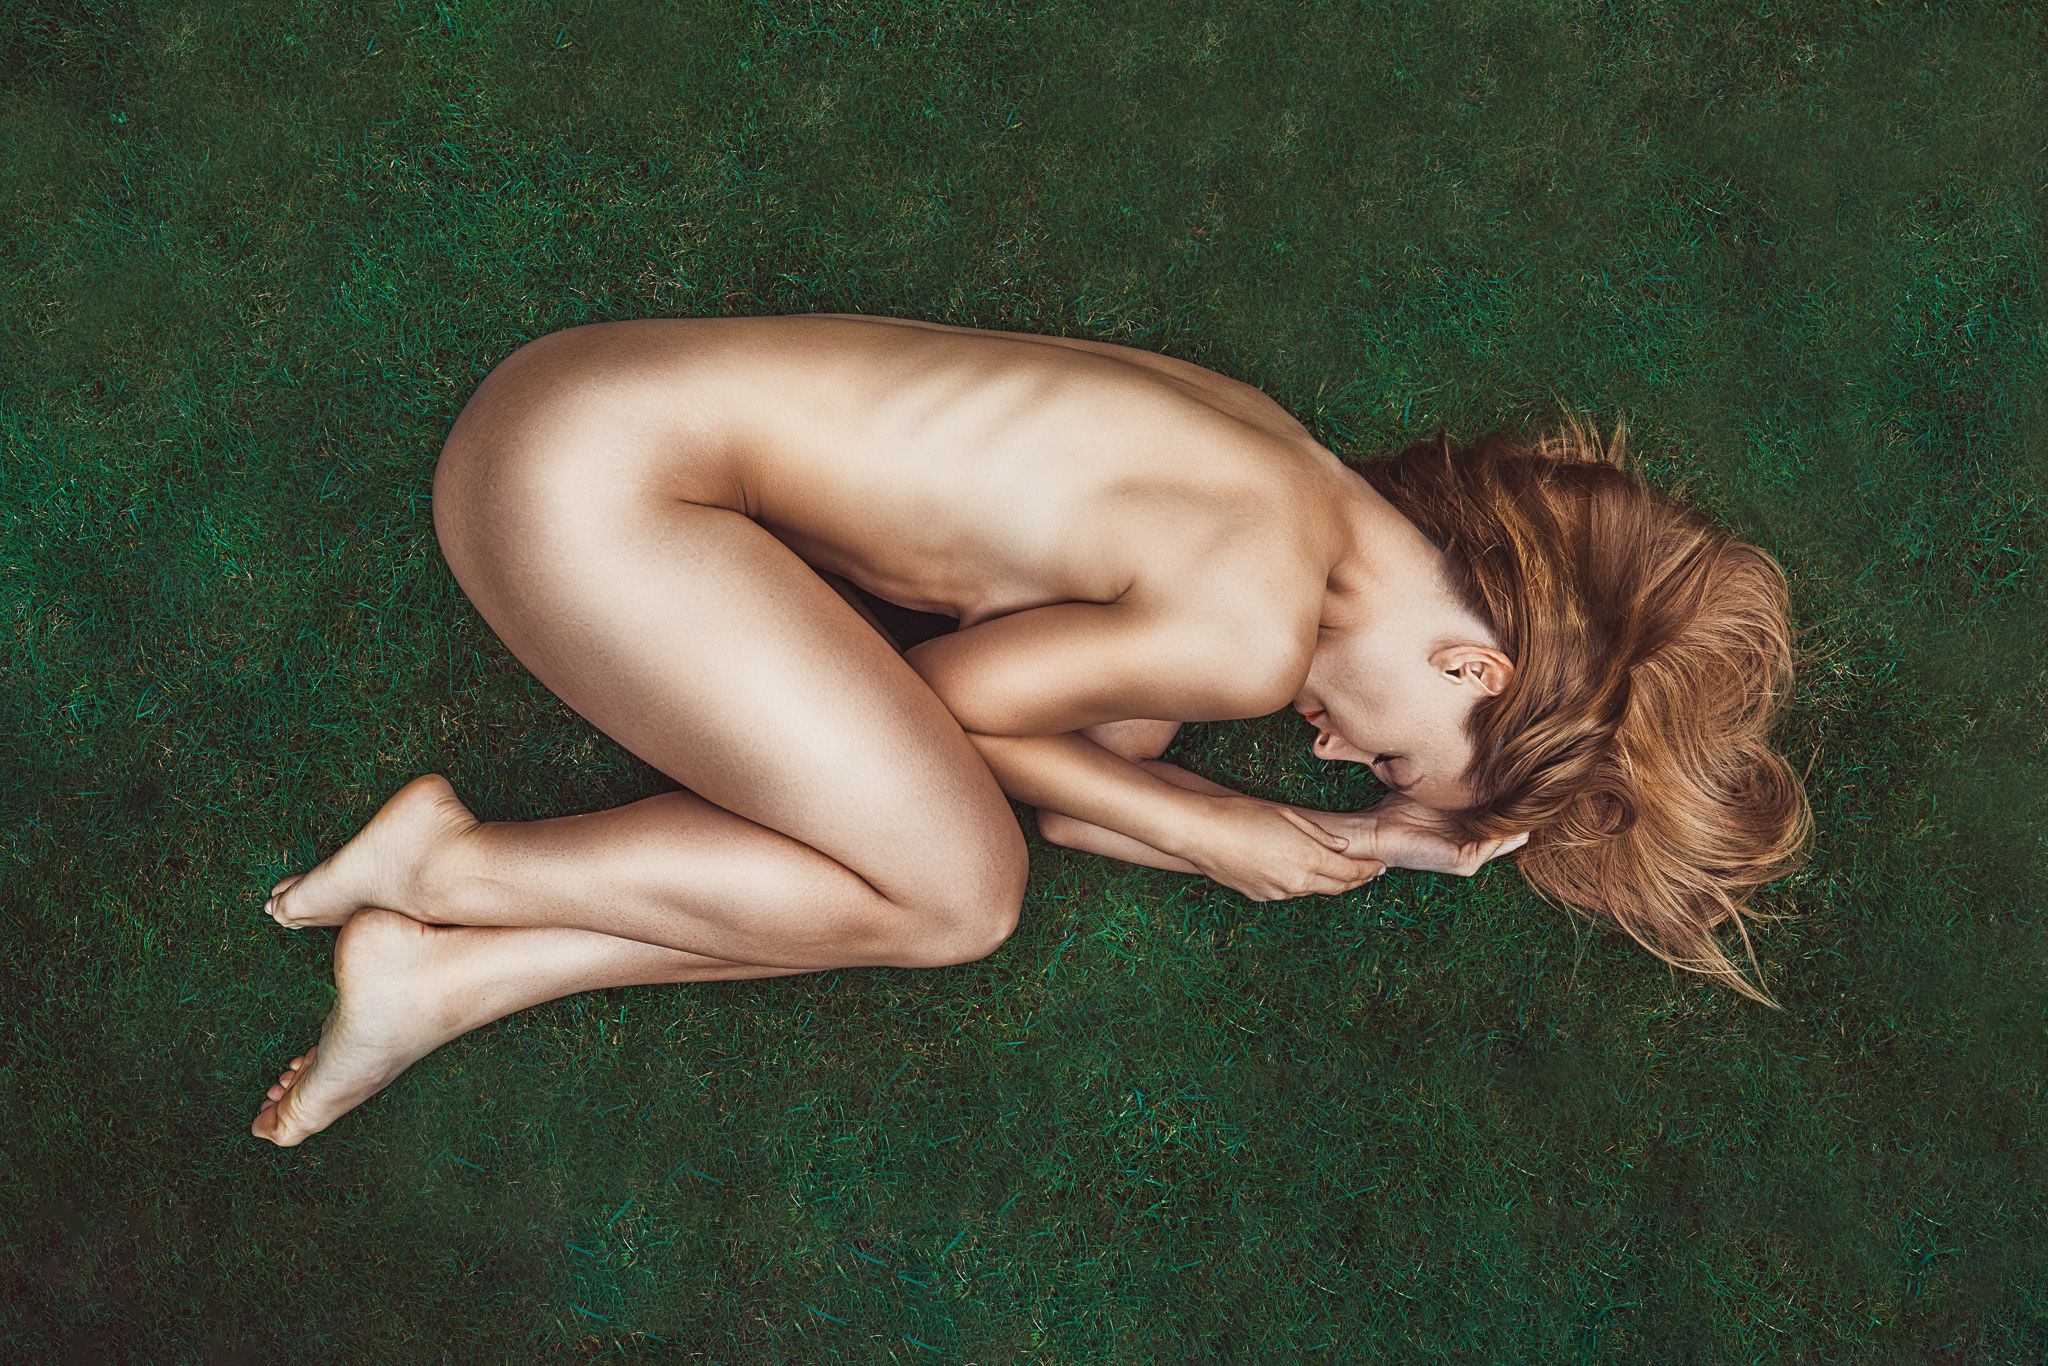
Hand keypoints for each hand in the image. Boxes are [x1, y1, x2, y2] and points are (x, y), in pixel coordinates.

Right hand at [1183, 795, 1387, 902]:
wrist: (1201, 834)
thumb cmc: (1243, 815)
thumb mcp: (1287, 816)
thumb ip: (1318, 835)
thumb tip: (1340, 848)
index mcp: (1308, 860)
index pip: (1351, 872)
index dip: (1369, 870)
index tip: (1380, 867)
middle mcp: (1296, 882)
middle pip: (1337, 887)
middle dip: (1355, 880)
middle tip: (1367, 873)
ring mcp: (1278, 893)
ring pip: (1312, 891)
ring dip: (1328, 882)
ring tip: (1336, 870)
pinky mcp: (1260, 896)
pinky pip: (1290, 892)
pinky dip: (1301, 883)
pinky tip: (1299, 871)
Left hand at [1299, 792, 1530, 876]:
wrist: (1376, 829)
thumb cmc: (1400, 804)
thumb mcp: (1436, 785)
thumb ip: (1459, 772)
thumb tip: (1480, 741)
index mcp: (1472, 824)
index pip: (1504, 811)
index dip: (1518, 793)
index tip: (1535, 770)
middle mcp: (1476, 840)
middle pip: (1511, 825)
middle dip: (1525, 805)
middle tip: (1545, 783)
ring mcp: (1473, 853)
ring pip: (1507, 836)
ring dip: (1518, 817)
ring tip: (1536, 794)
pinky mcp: (1465, 861)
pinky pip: (1493, 845)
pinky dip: (1503, 830)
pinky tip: (1511, 811)